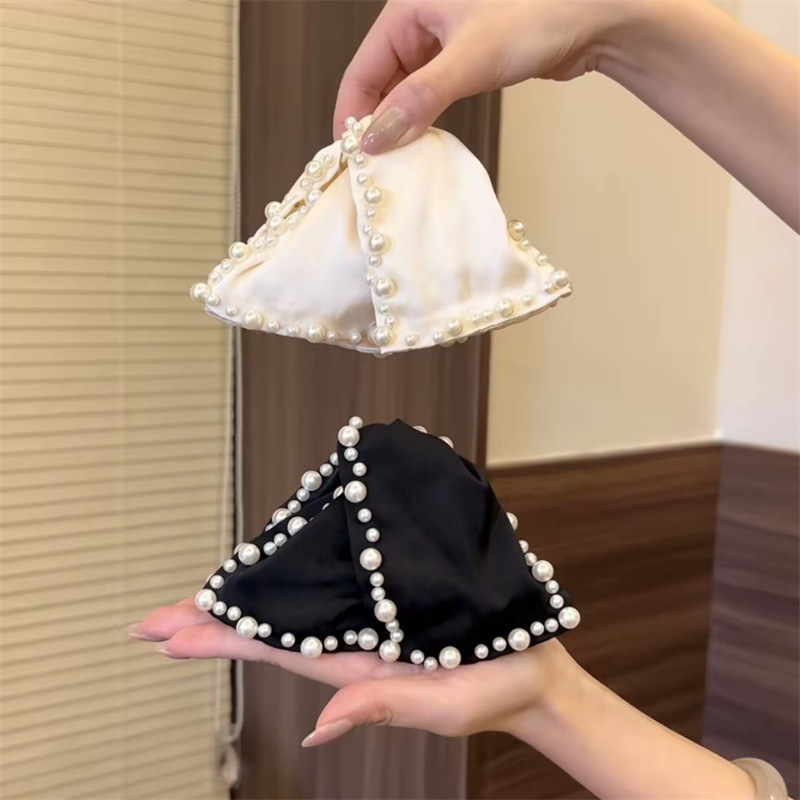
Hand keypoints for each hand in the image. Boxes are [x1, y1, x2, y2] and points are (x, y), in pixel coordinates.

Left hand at [130, 598, 573, 746]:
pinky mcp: (391, 597)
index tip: (167, 636)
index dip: (221, 642)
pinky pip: (336, 583)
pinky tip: (282, 566)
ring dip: (249, 597)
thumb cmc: (494, 691)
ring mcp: (370, 618)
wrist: (533, 669)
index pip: (275, 653)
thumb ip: (383, 707)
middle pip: (272, 628)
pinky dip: (302, 573)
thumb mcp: (444, 707)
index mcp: (359, 667)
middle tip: (154, 620)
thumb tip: (318, 727)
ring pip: (296, 604)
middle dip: (214, 622)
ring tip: (202, 592)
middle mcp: (354, 641)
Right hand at [334, 0, 630, 151]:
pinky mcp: (464, 59)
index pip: (362, 69)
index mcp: (408, 8)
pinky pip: (430, 92)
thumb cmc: (535, 18)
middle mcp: (419, 22)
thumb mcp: (468, 61)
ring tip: (396, 160)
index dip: (353, 113)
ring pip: (405, 89)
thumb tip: (376, 139)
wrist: (593, 16)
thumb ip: (418, 100)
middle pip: (379, 80)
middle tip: (373, 165)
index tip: (350, 155)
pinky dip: (424, 117)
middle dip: (376, 121)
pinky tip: (424, 141)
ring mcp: (442, 41)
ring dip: (400, 122)